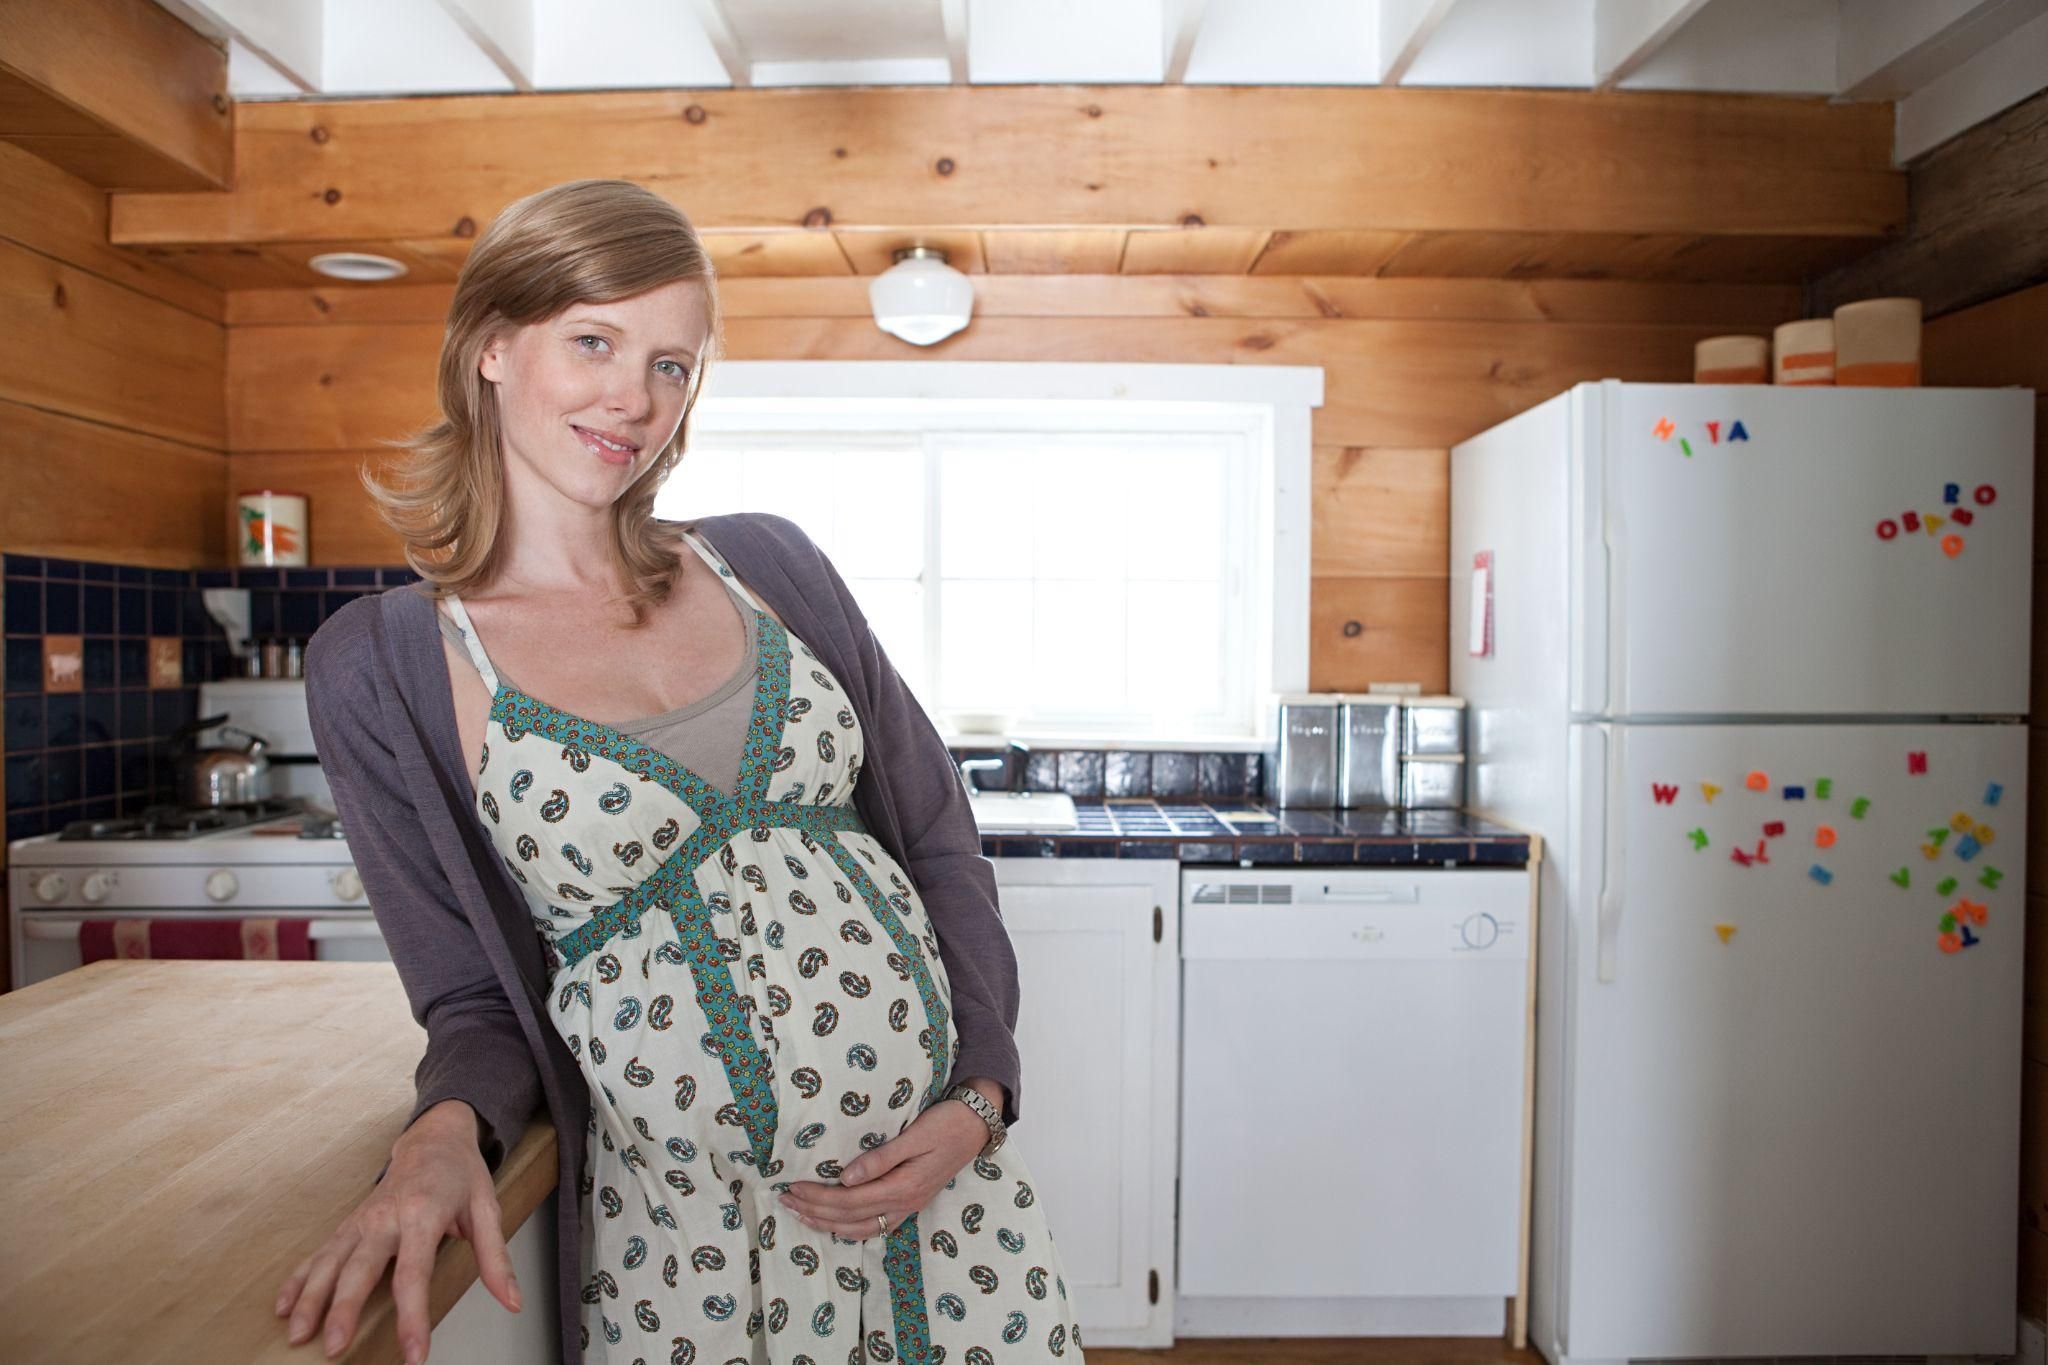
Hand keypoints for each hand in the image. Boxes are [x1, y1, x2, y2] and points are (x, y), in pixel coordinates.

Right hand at [274, 1100, 520, 1363]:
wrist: (433, 1138)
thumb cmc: (461, 1175)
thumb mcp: (488, 1210)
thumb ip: (496, 1259)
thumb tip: (512, 1301)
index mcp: (423, 1215)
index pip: (415, 1273)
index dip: (413, 1316)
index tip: (413, 1354)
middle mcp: (385, 1217)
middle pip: (361, 1269)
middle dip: (344, 1309)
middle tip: (334, 1347)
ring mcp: (362, 1221)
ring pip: (330, 1262)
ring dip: (311, 1299)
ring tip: (298, 1335)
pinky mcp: (349, 1224)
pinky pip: (319, 1253)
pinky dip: (299, 1279)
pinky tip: (284, 1306)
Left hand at [778, 1079, 1001, 1239]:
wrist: (977, 1125)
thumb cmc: (946, 1123)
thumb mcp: (915, 1134)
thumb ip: (881, 1157)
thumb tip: (845, 1178)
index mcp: (903, 1187)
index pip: (850, 1200)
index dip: (818, 1197)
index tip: (792, 1187)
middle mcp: (904, 1204)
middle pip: (850, 1217)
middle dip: (815, 1211)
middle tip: (785, 1201)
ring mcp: (908, 1207)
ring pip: (861, 1228)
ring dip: (828, 1223)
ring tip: (801, 1215)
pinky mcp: (911, 1203)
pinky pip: (875, 1226)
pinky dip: (850, 1227)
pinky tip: (835, 1222)